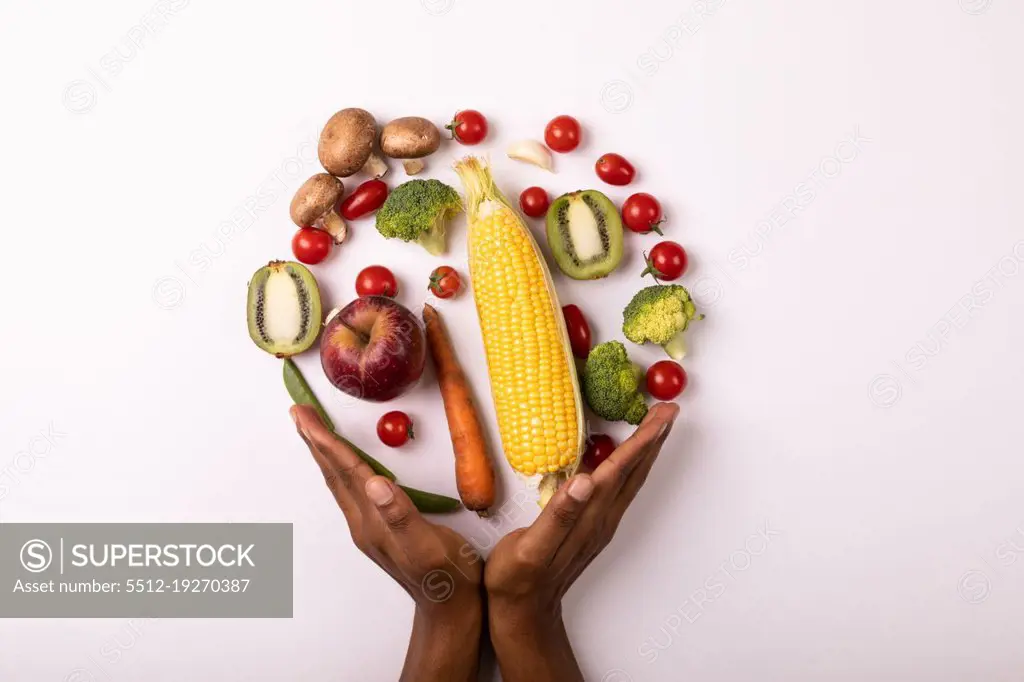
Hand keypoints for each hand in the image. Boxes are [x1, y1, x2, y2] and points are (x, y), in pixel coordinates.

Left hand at [291, 405, 481, 681]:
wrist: (449, 607)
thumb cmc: (446, 575)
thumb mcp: (428, 544)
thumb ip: (401, 515)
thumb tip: (377, 484)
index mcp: (373, 520)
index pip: (347, 471)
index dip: (327, 441)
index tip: (307, 417)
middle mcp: (364, 522)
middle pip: (334, 474)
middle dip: (316, 442)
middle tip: (299, 413)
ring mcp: (369, 527)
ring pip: (340, 482)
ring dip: (326, 454)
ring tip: (314, 431)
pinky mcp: (378, 530)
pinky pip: (352, 490)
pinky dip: (342, 468)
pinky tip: (345, 465)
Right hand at [484, 402, 679, 681]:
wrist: (524, 610)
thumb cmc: (519, 578)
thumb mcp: (532, 546)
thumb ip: (559, 514)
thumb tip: (584, 481)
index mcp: (589, 515)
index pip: (620, 470)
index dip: (641, 440)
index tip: (661, 415)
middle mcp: (601, 517)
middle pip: (634, 471)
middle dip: (653, 439)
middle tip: (669, 410)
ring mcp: (599, 523)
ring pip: (629, 480)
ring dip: (645, 452)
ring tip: (655, 428)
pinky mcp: (591, 527)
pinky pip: (617, 489)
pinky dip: (628, 467)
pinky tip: (623, 460)